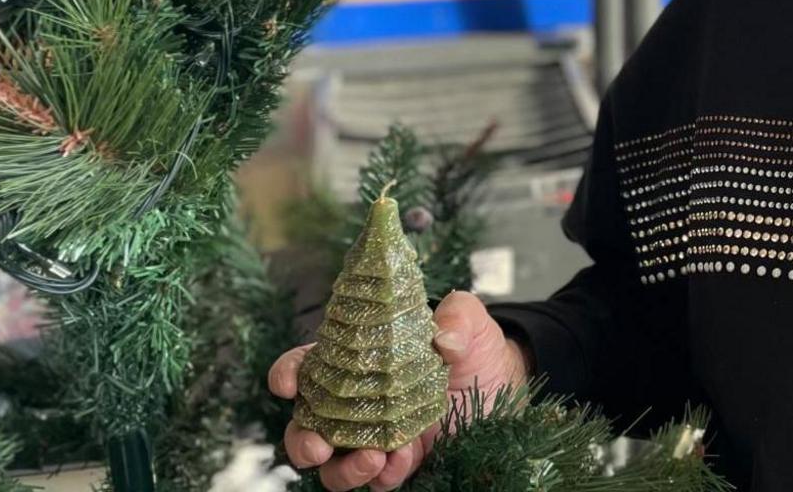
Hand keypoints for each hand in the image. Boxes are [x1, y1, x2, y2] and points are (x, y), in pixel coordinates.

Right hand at [269, 291, 528, 490]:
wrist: (506, 389)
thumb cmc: (475, 350)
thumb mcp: (470, 322)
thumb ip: (457, 316)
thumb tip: (444, 336)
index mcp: (358, 361)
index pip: (308, 366)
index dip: (288, 373)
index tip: (286, 383)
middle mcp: (357, 402)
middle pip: (307, 426)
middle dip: (303, 440)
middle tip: (318, 445)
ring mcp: (375, 436)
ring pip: (334, 464)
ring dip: (343, 468)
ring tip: (372, 458)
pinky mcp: (400, 462)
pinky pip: (379, 478)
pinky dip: (385, 474)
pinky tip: (402, 460)